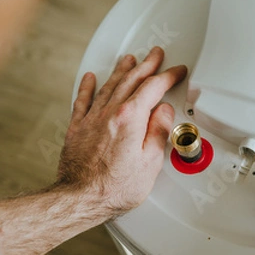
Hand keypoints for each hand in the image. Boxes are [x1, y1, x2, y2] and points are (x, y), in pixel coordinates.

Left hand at [57, 46, 186, 214]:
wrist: (80, 198)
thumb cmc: (115, 187)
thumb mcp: (151, 162)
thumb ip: (158, 132)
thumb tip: (163, 111)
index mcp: (130, 119)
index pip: (153, 88)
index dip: (167, 77)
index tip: (176, 72)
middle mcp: (109, 113)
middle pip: (131, 81)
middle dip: (147, 65)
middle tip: (156, 55)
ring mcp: (92, 120)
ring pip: (109, 86)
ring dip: (122, 71)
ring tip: (130, 60)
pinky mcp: (78, 129)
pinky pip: (83, 100)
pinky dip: (88, 87)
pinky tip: (91, 78)